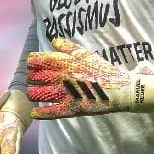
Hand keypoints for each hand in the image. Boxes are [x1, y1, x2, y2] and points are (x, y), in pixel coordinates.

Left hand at [27, 38, 153, 118]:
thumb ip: (69, 47)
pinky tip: (34, 112)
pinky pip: (52, 111)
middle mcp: (64, 77)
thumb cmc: (103, 70)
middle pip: (36, 77)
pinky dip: (41, 113)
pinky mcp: (73, 109)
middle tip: (33, 79)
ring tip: (33, 93)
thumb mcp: (87, 55)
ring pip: (39, 93)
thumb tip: (54, 40)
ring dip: (34, 93)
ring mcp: (67, 93)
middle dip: (32, 77)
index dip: (33, 61)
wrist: (121, 89)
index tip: (32, 63)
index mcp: (66, 62)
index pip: (39, 60)